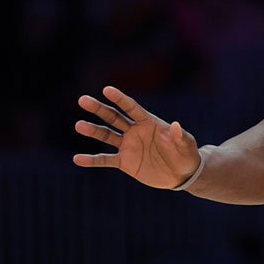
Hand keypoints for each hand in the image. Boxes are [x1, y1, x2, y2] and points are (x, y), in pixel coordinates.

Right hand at [72, 86, 199, 188]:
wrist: (181, 174)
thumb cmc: (186, 155)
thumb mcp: (186, 145)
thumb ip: (180, 136)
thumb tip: (176, 125)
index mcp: (149, 122)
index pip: (131, 108)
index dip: (120, 98)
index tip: (107, 89)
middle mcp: (135, 131)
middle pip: (114, 117)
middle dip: (99, 109)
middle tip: (83, 100)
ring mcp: (128, 146)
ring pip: (106, 136)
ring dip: (93, 130)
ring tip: (79, 125)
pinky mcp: (125, 162)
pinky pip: (105, 160)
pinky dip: (92, 160)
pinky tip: (77, 159)